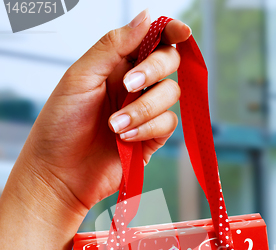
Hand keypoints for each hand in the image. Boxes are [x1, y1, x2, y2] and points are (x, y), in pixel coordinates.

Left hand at [17, 10, 189, 217]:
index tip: (180, 32)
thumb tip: (146, 17)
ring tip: (114, 125)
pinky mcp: (152, 139)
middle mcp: (135, 85)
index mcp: (116, 64)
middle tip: (129, 84)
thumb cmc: (61, 123)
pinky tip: (123, 139)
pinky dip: (147, 129)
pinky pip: (168, 125)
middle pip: (169, 63)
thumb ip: (113, 46)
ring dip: (143, 109)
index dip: (169, 32)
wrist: (60, 172)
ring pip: (171, 95)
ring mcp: (145, 112)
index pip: (151, 40)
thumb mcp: (81, 76)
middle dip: (154, 70)